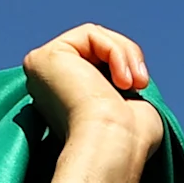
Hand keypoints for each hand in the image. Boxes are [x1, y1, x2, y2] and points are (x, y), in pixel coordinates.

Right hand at [24, 23, 164, 182]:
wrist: (115, 148)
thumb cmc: (130, 140)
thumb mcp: (130, 101)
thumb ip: (120, 79)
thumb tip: (123, 68)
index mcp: (66, 100)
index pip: (97, 62)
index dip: (124, 66)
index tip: (141, 87)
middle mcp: (48, 85)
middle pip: (96, 47)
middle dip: (127, 56)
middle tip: (141, 84)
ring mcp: (42, 71)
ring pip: (95, 38)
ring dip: (125, 54)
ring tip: (134, 84)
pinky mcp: (44, 58)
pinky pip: (90, 33)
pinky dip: (115, 51)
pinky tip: (122, 80)